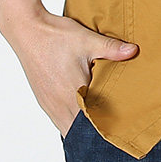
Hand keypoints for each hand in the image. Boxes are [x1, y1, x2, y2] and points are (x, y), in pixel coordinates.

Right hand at [3, 10, 138, 137]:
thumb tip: (134, 51)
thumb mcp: (87, 40)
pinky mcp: (43, 99)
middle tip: (114, 124)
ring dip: (82, 125)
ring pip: (67, 126)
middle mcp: (58, 105)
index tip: (120, 128)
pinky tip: (82, 106)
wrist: (27, 30)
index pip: (90, 126)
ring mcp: (48, 104)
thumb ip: (112, 48)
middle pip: (79, 131)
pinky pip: (59, 118)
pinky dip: (71, 117)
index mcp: (72, 94)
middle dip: (95, 130)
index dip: (105, 129)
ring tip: (100, 116)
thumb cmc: (55, 36)